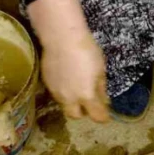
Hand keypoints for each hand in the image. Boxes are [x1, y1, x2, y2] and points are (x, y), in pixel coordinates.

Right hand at [27, 0, 110, 122]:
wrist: (61, 38)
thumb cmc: (86, 50)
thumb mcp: (100, 69)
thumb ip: (101, 88)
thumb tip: (104, 100)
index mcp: (86, 96)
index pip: (96, 116)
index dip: (103, 117)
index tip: (106, 114)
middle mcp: (69, 98)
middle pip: (76, 115)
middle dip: (83, 112)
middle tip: (89, 101)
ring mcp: (56, 91)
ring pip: (64, 104)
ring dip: (72, 101)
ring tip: (77, 87)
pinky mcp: (47, 83)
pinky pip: (57, 93)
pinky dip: (63, 91)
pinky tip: (66, 78)